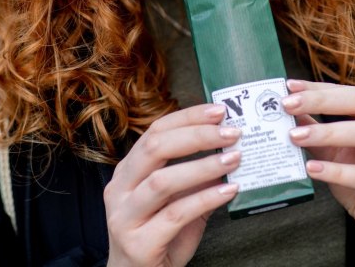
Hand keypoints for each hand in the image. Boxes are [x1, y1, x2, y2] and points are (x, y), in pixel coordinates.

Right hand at [104, 104, 240, 266]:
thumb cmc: (160, 237)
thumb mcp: (178, 199)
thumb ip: (198, 177)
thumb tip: (231, 150)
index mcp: (129, 170)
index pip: (156, 131)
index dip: (188, 117)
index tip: (219, 111)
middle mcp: (121, 188)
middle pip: (155, 148)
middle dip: (197, 135)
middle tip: (230, 133)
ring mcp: (125, 216)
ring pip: (163, 181)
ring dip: (203, 166)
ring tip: (233, 160)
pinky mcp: (138, 243)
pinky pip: (175, 214)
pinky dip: (205, 199)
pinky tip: (228, 191)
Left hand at [282, 80, 354, 265]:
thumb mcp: (336, 148)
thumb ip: (315, 126)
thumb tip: (286, 108)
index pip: (351, 91)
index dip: (318, 88)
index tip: (289, 87)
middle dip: (322, 101)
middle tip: (288, 104)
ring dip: (328, 132)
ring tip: (296, 136)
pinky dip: (336, 171)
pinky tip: (311, 168)